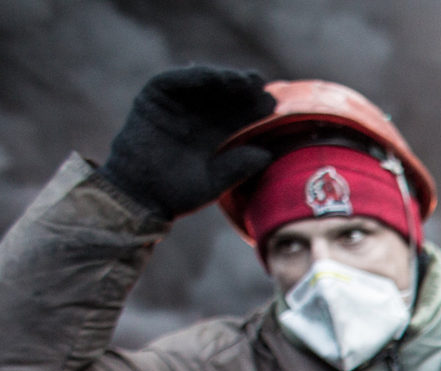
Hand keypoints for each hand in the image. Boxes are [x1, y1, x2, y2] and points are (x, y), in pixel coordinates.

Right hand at [101, 65, 275, 218]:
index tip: (273, 105)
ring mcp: (174, 106)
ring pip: (202, 85)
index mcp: (212, 135)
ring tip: (242, 80)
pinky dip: (191, 76)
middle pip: (224, 97)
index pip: (238, 117)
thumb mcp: (214, 182)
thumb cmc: (175, 193)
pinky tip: (213, 77)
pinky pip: (172, 81)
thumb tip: (267, 155)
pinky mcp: (152, 98)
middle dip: (243, 90)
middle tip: (261, 86)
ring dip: (222, 79)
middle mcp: (195, 117)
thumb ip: (238, 167)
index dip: (254, 110)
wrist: (139, 195)